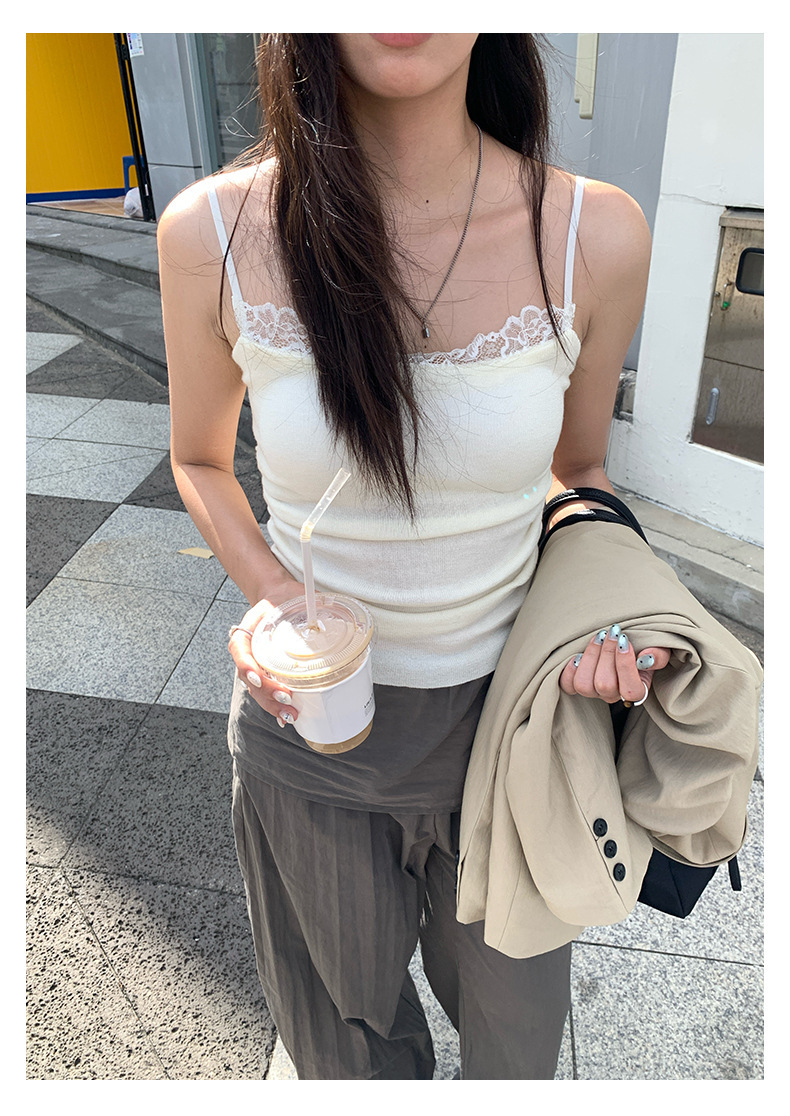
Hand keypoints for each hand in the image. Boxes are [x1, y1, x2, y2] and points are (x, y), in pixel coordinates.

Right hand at [228, 579, 304, 725]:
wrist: (277, 597)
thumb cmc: (284, 597)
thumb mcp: (292, 595)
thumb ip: (307, 602)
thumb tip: (337, 611)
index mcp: (248, 630)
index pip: (239, 649)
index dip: (246, 665)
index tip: (259, 677)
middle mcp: (248, 650)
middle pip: (249, 677)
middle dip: (266, 692)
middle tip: (286, 699)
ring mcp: (256, 663)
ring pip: (257, 689)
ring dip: (271, 704)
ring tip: (289, 714)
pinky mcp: (268, 671)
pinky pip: (266, 691)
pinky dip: (275, 705)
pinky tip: (287, 717)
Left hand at [559, 624, 670, 704]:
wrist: (625, 642)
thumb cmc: (644, 646)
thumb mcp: (659, 648)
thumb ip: (659, 654)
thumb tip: (647, 657)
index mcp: (638, 690)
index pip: (631, 690)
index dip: (625, 665)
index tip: (624, 639)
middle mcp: (615, 695)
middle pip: (605, 685)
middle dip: (606, 654)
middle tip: (611, 632)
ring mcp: (595, 692)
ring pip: (584, 686)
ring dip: (589, 657)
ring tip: (598, 638)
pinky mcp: (578, 684)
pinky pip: (568, 685)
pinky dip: (570, 669)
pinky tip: (579, 653)